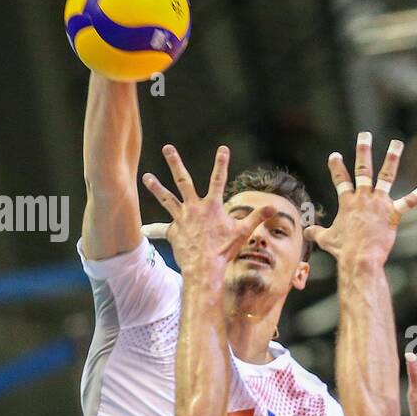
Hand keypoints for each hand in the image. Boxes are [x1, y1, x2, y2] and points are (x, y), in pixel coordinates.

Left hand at [142, 145, 273, 278]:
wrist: (204, 266)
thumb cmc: (224, 250)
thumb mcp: (243, 232)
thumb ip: (257, 217)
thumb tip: (273, 208)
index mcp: (212, 206)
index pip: (219, 179)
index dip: (222, 163)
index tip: (223, 148)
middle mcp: (194, 207)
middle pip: (183, 180)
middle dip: (175, 163)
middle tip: (168, 148)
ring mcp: (182, 218)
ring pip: (167, 198)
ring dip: (156, 187)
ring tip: (147, 177)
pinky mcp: (174, 231)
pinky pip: (162, 229)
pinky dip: (153, 229)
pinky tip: (143, 230)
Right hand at [304, 133, 416, 264]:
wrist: (359, 258)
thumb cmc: (343, 250)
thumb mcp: (326, 240)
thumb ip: (316, 233)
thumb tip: (306, 232)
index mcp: (347, 202)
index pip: (340, 180)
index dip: (336, 167)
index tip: (335, 156)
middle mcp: (363, 198)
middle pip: (362, 169)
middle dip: (363, 151)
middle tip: (365, 135)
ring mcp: (378, 204)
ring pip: (385, 176)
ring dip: (391, 159)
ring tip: (396, 144)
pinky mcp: (392, 214)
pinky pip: (408, 202)